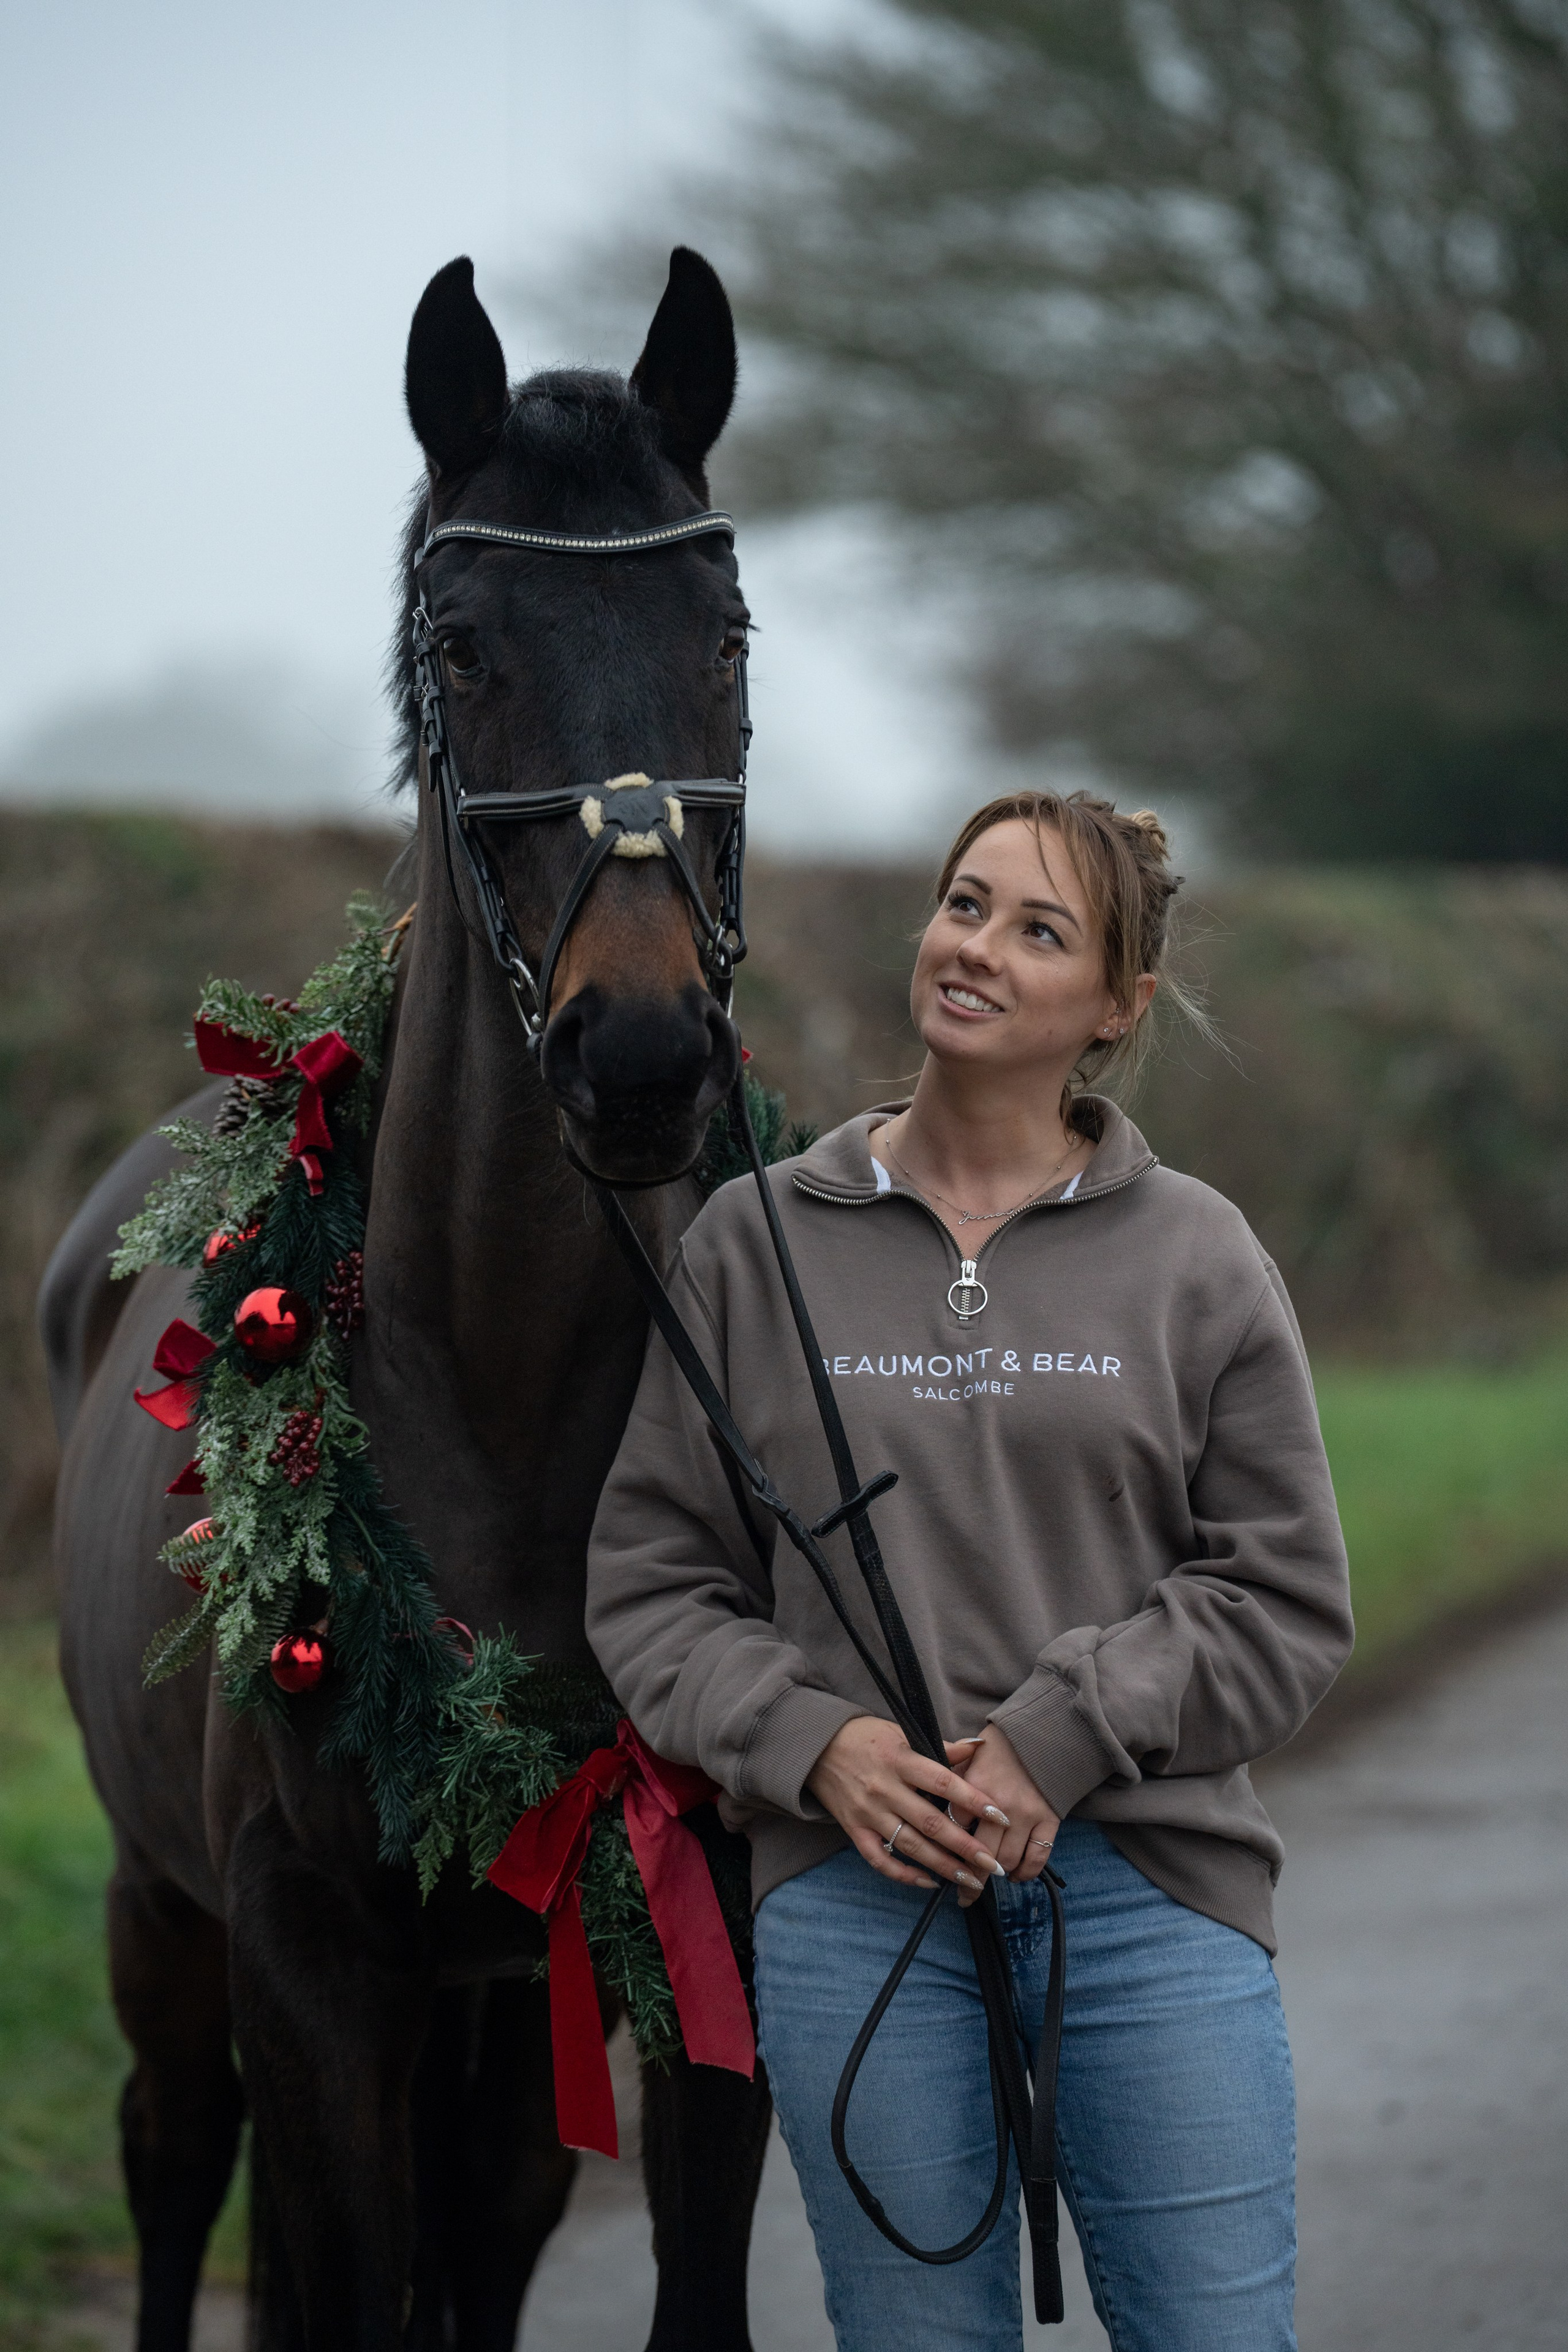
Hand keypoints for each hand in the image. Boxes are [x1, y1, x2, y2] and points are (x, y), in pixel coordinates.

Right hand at [806, 1717, 1013, 1897]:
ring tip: (970, 1881)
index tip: (1000, 1815)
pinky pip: (879, 1860)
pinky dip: (904, 1874)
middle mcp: (885, 1789)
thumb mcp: (902, 1731)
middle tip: (993, 1865)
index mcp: (900, 1760)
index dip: (972, 1799)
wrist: (816, 1746)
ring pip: (910, 1846)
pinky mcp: (854, 1830)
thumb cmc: (865, 1736)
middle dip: (965, 1846)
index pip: (942, 1782)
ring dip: (942, 1866)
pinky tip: (929, 1883)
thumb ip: (940, 1746)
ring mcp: (869, 1813)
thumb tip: (978, 1747)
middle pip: (931, 1822)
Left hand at [945, 1726, 1059, 1904]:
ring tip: (989, 1879)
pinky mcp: (1049, 1819)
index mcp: (972, 1787)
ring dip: (997, 1875)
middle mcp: (999, 1805)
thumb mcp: (966, 1760)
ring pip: (1007, 1860)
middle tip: (964, 1894)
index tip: (938, 1866)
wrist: (1039, 1733)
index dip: (944, 1851)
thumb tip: (927, 1811)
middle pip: (979, 1854)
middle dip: (969, 1880)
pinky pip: (1037, 1857)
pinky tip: (1015, 1875)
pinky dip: (1025, 1872)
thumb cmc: (997, 1748)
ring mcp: (1026, 1814)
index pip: (952, 1829)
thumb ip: (948, 1786)